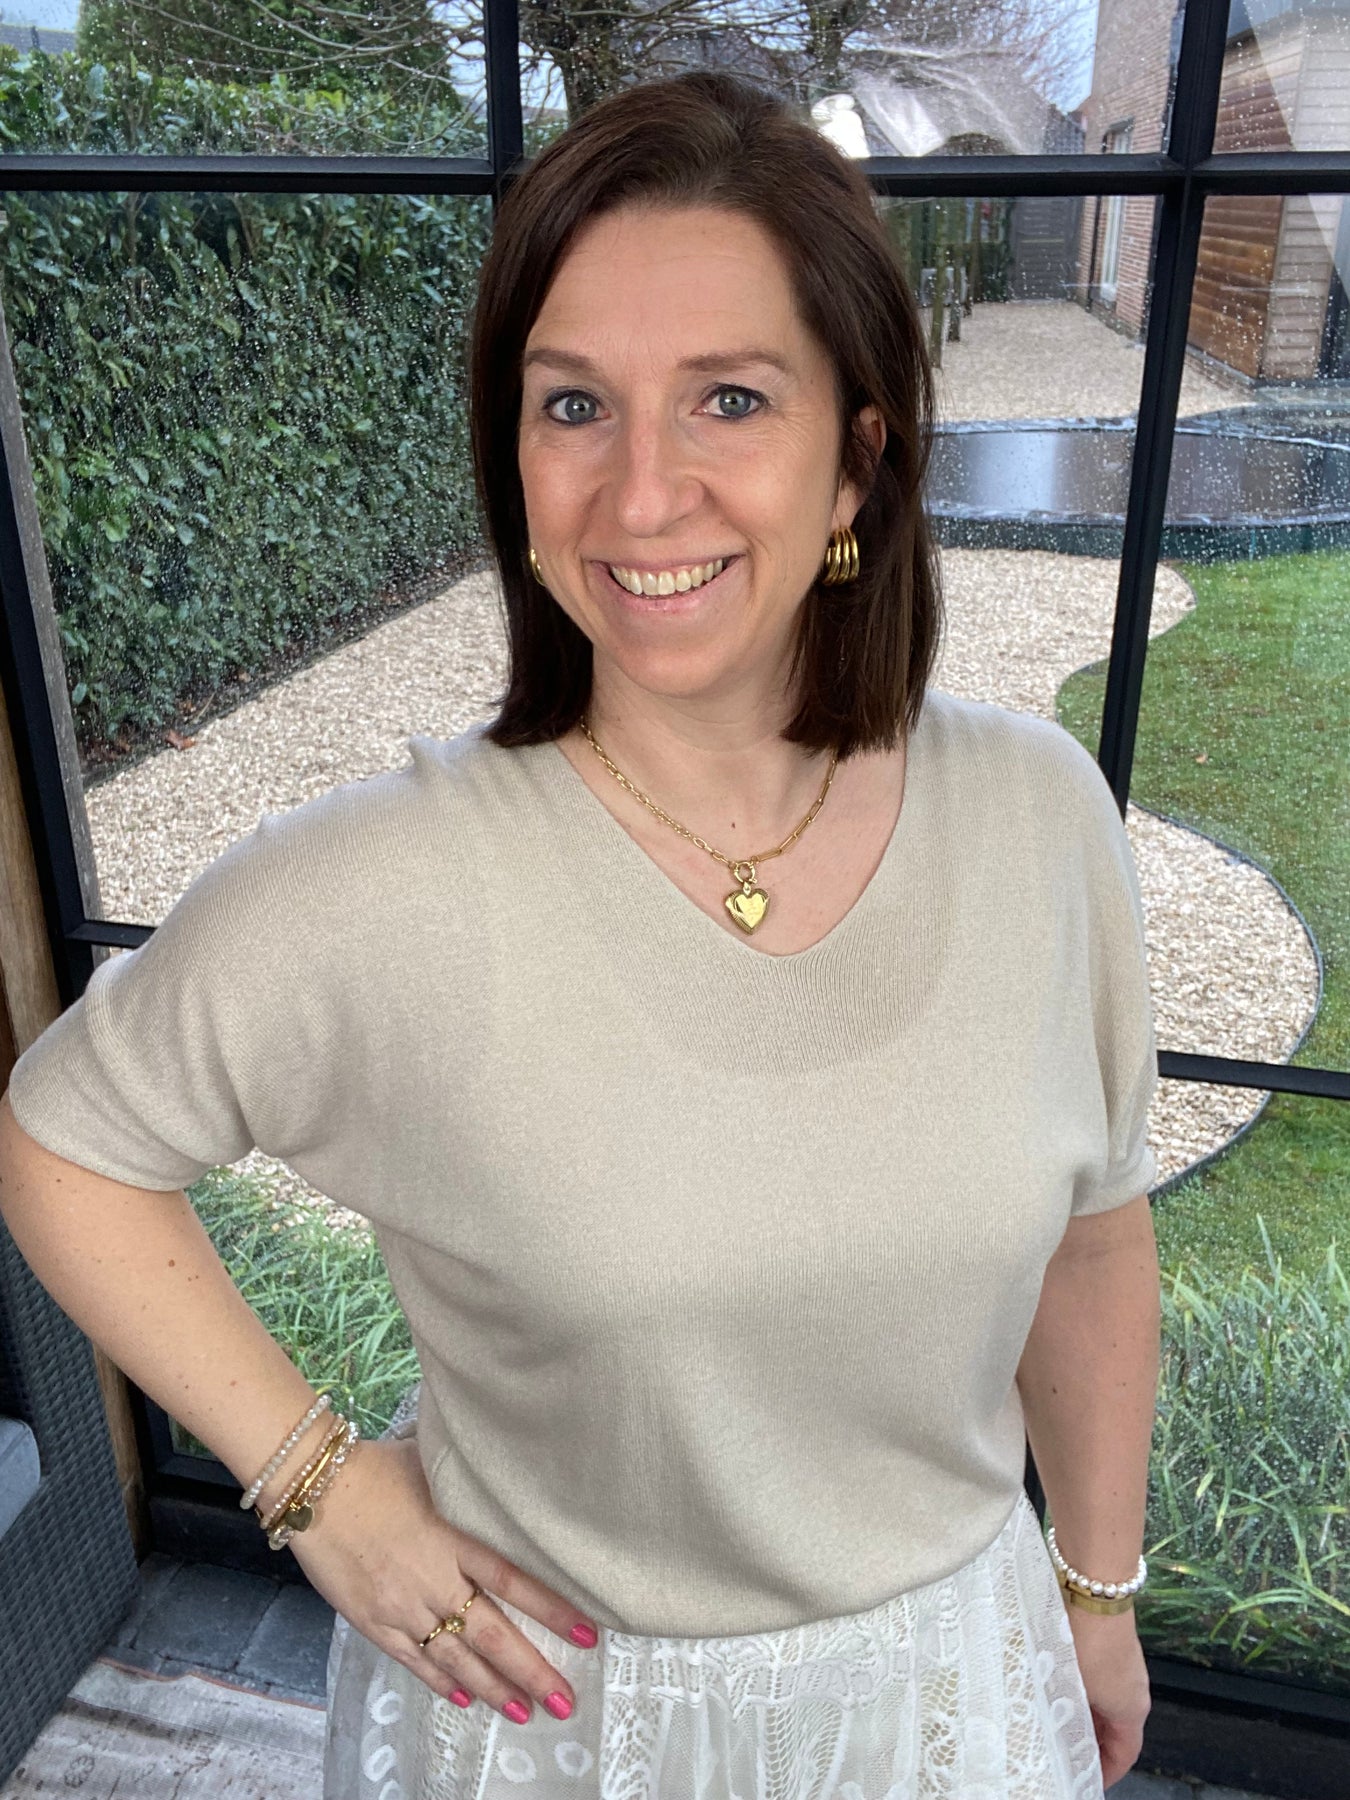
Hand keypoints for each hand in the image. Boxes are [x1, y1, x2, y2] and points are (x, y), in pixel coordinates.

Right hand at [279, 1434, 597, 1724]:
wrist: (313, 1489)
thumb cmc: (375, 1467)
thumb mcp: (432, 1463)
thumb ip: (468, 1479)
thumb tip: (502, 1465)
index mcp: (453, 1537)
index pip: (513, 1580)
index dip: (552, 1609)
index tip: (588, 1634)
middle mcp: (433, 1578)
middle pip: (491, 1633)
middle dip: (530, 1670)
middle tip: (563, 1700)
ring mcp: (402, 1605)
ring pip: (456, 1657)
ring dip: (492, 1687)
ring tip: (523, 1711)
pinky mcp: (373, 1621)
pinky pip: (413, 1660)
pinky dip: (441, 1681)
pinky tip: (464, 1697)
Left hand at [1066, 1605, 1150, 1787]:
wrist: (1094, 1587)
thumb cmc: (1086, 1642)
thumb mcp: (1072, 1686)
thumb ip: (1065, 1713)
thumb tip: (1052, 1729)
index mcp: (1132, 1709)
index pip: (1125, 1753)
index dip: (1108, 1771)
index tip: (1088, 1781)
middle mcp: (1134, 1689)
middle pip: (1116, 1729)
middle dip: (1092, 1745)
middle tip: (1066, 1756)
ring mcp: (1124, 1665)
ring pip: (1106, 1703)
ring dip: (1086, 1716)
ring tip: (1057, 1723)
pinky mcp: (1110, 1643)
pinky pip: (1100, 1679)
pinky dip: (1084, 1691)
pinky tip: (1058, 1687)